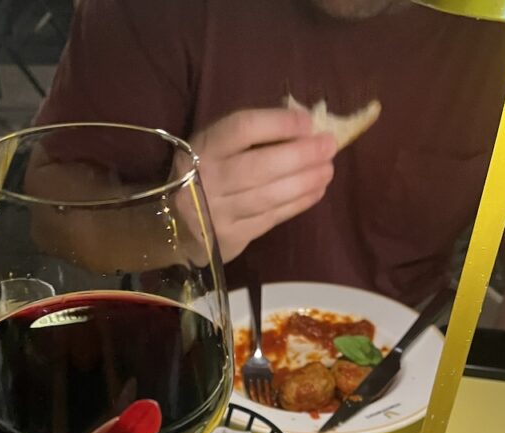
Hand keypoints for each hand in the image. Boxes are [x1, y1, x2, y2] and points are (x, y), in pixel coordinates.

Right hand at [190, 108, 336, 262]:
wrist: (175, 223)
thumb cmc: (206, 173)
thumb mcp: (217, 145)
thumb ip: (253, 134)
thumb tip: (304, 125)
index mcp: (203, 147)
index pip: (243, 129)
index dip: (279, 124)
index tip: (308, 123)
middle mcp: (206, 181)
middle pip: (260, 166)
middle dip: (301, 155)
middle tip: (329, 147)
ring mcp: (216, 213)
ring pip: (268, 196)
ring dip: (305, 182)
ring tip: (328, 170)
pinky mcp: (229, 237)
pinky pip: (269, 219)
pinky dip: (297, 204)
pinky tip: (315, 191)